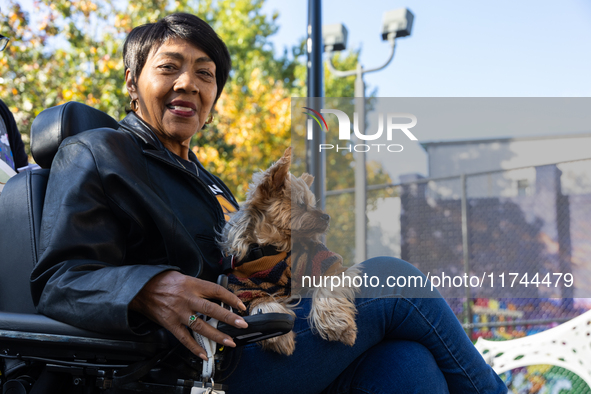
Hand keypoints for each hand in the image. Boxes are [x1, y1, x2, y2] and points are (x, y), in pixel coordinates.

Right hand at [129, 270, 247, 359]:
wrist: (141, 288)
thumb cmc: (163, 281)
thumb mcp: (184, 277)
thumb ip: (199, 287)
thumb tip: (217, 296)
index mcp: (192, 285)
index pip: (216, 291)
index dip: (230, 299)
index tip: (241, 306)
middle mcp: (187, 299)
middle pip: (212, 309)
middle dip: (229, 318)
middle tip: (241, 324)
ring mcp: (179, 313)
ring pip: (200, 326)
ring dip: (216, 335)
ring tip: (229, 341)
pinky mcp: (170, 324)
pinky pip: (184, 338)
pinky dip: (194, 347)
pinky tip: (204, 353)